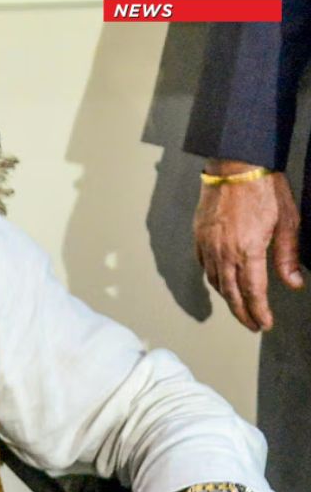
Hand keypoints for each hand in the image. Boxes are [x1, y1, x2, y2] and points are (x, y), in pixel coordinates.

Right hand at [194, 159, 302, 331]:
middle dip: (243, 313)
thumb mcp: (288, 221)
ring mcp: (208, 244)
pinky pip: (204, 266)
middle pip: (231, 293)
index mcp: (248, 249)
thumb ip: (288, 256)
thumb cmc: (264, 189)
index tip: (264, 324)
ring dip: (228, 299)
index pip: (252, 291)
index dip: (259, 312)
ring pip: (215, 282)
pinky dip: (213, 280)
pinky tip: (221, 283)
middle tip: (252, 325)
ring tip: (240, 308)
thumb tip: (293, 283)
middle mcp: (224, 251)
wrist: (235, 165)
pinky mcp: (199, 236)